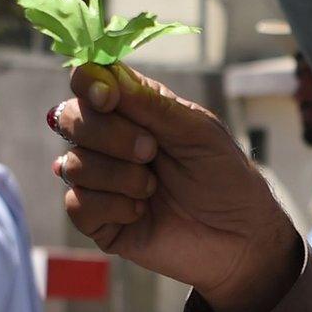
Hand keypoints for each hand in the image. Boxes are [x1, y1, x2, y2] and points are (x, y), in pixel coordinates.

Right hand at [52, 62, 300, 311]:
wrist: (241, 237)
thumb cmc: (226, 178)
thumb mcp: (198, 132)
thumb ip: (152, 104)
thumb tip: (105, 74)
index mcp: (135, 110)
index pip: (90, 82)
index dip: (89, 83)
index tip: (108, 96)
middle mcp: (110, 141)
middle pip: (70, 117)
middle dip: (110, 134)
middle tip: (151, 151)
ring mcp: (101, 180)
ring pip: (73, 163)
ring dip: (119, 175)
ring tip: (154, 188)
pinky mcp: (99, 220)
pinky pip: (77, 203)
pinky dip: (113, 206)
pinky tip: (141, 212)